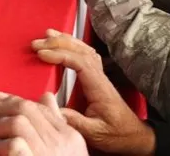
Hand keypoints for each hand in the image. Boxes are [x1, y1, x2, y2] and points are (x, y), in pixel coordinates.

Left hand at [0, 91, 87, 155]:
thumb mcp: (69, 149)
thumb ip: (56, 123)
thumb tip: (46, 98)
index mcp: (69, 136)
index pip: (41, 108)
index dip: (15, 99)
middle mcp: (60, 143)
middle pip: (27, 111)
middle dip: (1, 106)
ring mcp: (47, 155)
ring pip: (19, 124)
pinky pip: (16, 146)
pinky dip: (3, 144)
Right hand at [33, 29, 155, 154]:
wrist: (131, 135)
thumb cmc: (116, 133)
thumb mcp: (94, 132)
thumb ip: (75, 121)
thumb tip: (54, 109)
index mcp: (99, 87)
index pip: (79, 62)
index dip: (60, 55)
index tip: (42, 54)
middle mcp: (100, 77)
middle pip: (80, 51)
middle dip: (58, 43)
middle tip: (38, 43)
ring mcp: (99, 76)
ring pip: (84, 49)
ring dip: (65, 40)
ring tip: (48, 35)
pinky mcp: (96, 78)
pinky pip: (85, 55)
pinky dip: (72, 46)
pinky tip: (63, 44)